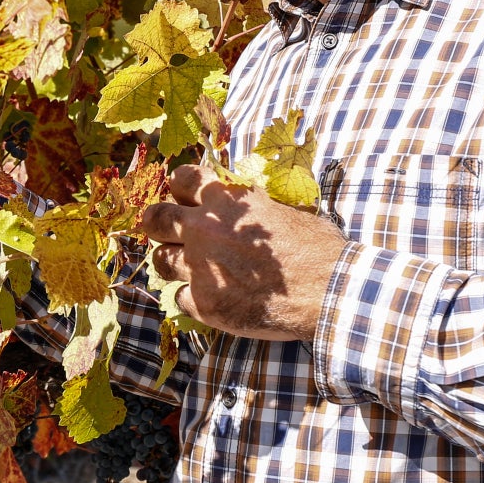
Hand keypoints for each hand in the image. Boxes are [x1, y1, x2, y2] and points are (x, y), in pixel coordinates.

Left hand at [141, 164, 348, 339]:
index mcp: (227, 199)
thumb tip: (243, 208)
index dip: (180, 188)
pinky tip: (213, 299)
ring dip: (172, 264)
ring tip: (189, 270)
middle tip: (165, 233)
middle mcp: (205, 229)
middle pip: (155, 219)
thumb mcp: (283, 211)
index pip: (182, 179)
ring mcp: (201, 267)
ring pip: (160, 261)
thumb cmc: (317, 249)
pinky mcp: (204, 303)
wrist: (328, 291)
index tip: (184, 198)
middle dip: (156, 225)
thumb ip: (251, 208)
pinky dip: (192, 299)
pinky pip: (179, 297)